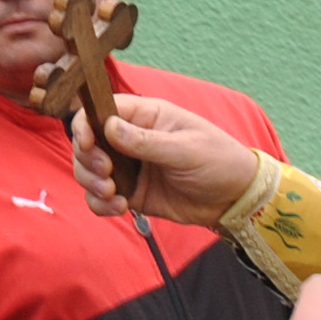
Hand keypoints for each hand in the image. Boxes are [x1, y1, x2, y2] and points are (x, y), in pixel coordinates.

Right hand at [69, 94, 260, 226]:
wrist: (235, 198)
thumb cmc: (218, 160)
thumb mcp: (185, 149)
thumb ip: (146, 141)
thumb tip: (108, 127)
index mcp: (146, 116)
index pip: (101, 111)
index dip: (85, 126)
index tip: (87, 145)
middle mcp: (132, 139)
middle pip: (88, 143)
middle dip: (88, 160)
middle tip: (106, 175)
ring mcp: (130, 166)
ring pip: (90, 171)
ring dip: (91, 183)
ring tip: (112, 195)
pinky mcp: (132, 192)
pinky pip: (102, 197)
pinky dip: (102, 204)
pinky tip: (120, 208)